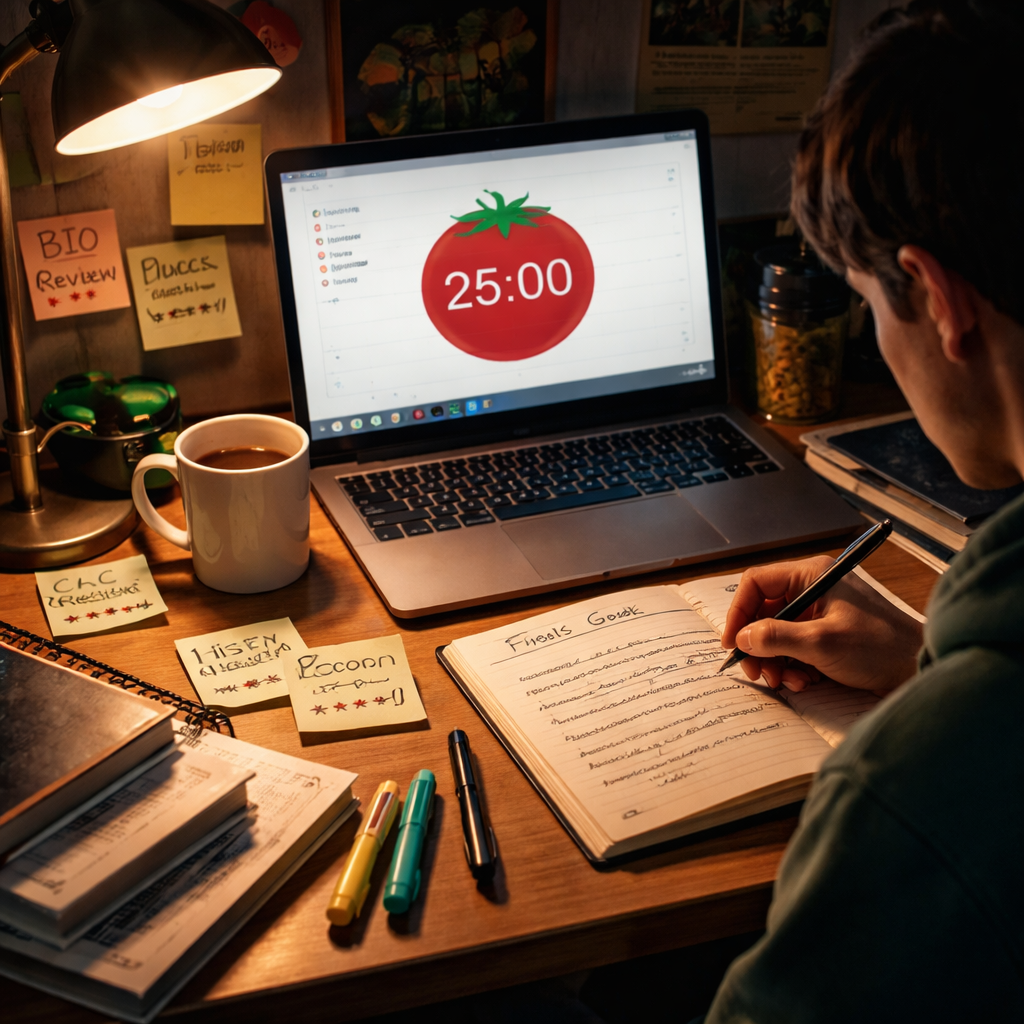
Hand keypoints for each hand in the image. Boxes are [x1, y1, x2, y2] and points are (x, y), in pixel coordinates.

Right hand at [721, 556, 923, 695]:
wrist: (920, 669)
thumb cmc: (881, 647)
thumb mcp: (821, 643)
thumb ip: (775, 637)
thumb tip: (742, 638)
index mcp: (812, 575)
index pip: (757, 583)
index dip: (738, 612)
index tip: (733, 642)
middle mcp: (814, 589)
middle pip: (764, 612)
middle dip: (756, 644)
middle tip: (756, 671)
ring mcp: (821, 612)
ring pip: (777, 633)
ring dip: (773, 660)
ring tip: (783, 680)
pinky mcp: (828, 634)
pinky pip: (794, 647)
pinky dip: (791, 666)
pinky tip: (803, 681)